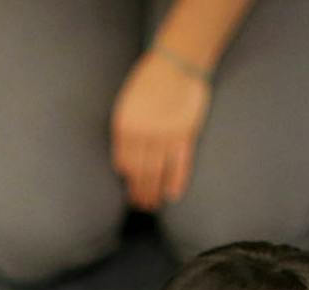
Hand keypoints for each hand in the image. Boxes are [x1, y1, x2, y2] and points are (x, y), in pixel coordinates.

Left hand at [110, 50, 210, 210]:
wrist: (177, 62)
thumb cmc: (150, 81)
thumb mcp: (127, 104)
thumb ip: (125, 130)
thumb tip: (124, 161)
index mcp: (124, 126)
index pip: (123, 163)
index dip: (127, 181)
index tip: (129, 192)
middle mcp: (143, 134)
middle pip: (139, 172)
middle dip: (139, 193)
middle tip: (141, 206)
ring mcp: (165, 135)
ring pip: (158, 172)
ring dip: (154, 192)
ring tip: (153, 205)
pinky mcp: (185, 134)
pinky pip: (180, 164)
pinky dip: (176, 181)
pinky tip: (172, 195)